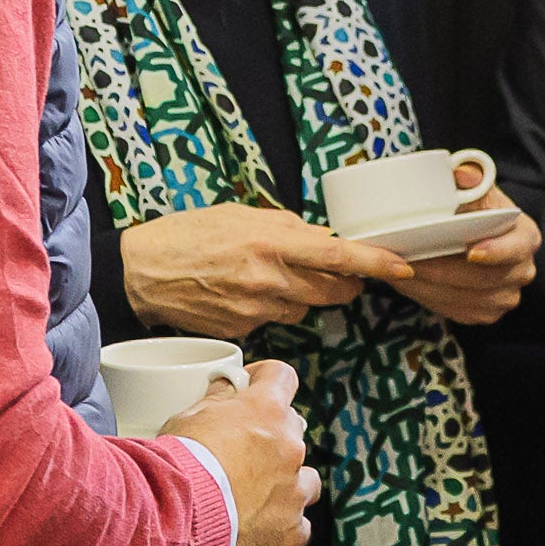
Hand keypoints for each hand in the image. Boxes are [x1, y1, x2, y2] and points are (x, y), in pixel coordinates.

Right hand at [120, 204, 414, 340]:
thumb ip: (286, 228)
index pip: (339, 256)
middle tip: (338, 270)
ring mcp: (257, 309)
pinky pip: (275, 320)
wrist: (140, 272)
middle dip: (345, 282)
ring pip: (306, 307)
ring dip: (303, 294)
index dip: (377, 263)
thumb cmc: (188, 234)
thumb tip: (322, 240)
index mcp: (272, 242)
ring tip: (269, 275)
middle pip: (334, 290)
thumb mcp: (240, 215)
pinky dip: (271, 307)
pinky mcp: (244, 330)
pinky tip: (244, 292)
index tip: (403, 266)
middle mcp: (269, 278)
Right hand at [164, 360, 322, 545]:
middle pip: (293, 428)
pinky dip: (283, 525)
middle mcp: (289, 447)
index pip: (281, 377)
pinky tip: (260, 527)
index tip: (251, 386)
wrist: (172, 519)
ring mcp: (294, 490)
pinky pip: (299, 525)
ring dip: (287, 481)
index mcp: (266, 410)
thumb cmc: (177, 464)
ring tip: (256, 493)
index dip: (266, 378)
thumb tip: (227, 386)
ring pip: (306, 479)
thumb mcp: (188, 418)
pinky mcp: (290, 530)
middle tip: (241, 447)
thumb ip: (216, 400)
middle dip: (271, 434)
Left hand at [393, 162, 539, 326]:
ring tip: (400, 269)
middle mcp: (522, 270)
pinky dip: (429, 297)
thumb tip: (461, 174)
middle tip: (410, 259)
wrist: (471, 235)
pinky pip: (456, 311)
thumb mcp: (475, 188)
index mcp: (526, 236)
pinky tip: (409, 281)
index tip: (470, 252)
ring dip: (430, 286)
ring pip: (466, 299)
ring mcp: (505, 296)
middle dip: (444, 270)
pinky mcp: (485, 313)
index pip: (517, 248)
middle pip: (485, 279)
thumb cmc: (474, 208)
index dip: (495, 252)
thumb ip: (469, 177)